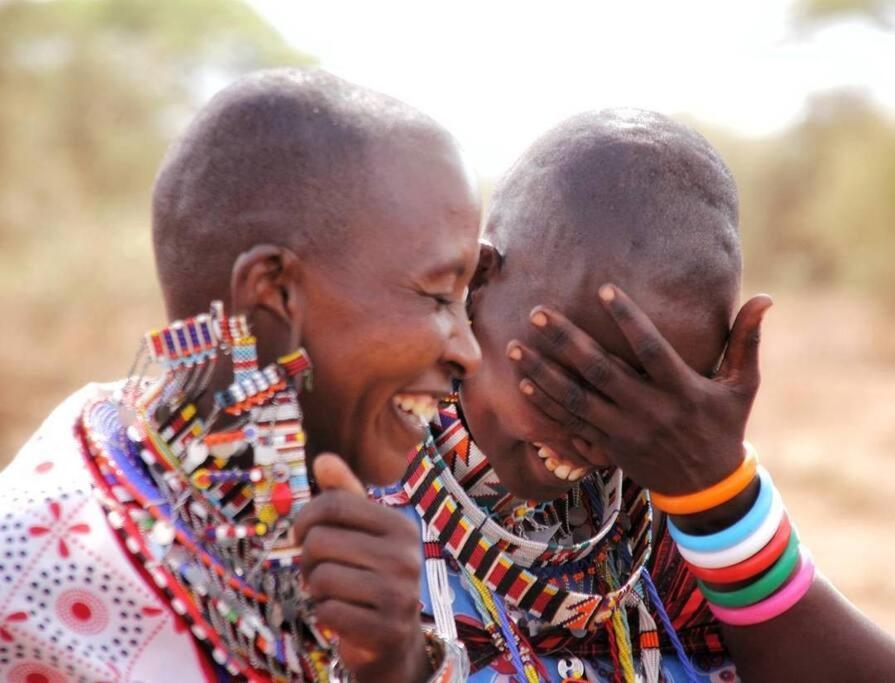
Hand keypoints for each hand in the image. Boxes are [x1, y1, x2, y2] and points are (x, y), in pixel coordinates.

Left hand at [294, 454, 429, 682]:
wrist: (391, 637)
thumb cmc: (368, 574)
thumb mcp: (358, 531)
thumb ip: (342, 495)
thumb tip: (323, 458)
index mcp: (400, 526)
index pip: (335, 504)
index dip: (305, 518)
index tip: (301, 534)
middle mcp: (407, 557)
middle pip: (321, 541)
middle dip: (308, 559)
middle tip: (320, 570)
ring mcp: (401, 595)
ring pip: (321, 577)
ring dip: (316, 588)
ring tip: (332, 591)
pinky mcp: (387, 629)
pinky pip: (328, 612)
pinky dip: (325, 614)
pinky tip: (341, 614)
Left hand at [508, 284, 772, 495]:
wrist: (706, 487)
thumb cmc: (724, 425)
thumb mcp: (742, 385)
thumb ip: (747, 340)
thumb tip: (766, 297)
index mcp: (682, 390)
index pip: (651, 349)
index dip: (627, 319)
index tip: (603, 289)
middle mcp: (649, 411)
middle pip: (601, 372)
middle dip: (566, 341)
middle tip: (537, 312)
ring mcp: (625, 432)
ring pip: (577, 399)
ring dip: (543, 373)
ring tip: (515, 347)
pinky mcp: (608, 447)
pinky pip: (571, 425)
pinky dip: (547, 406)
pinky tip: (524, 384)